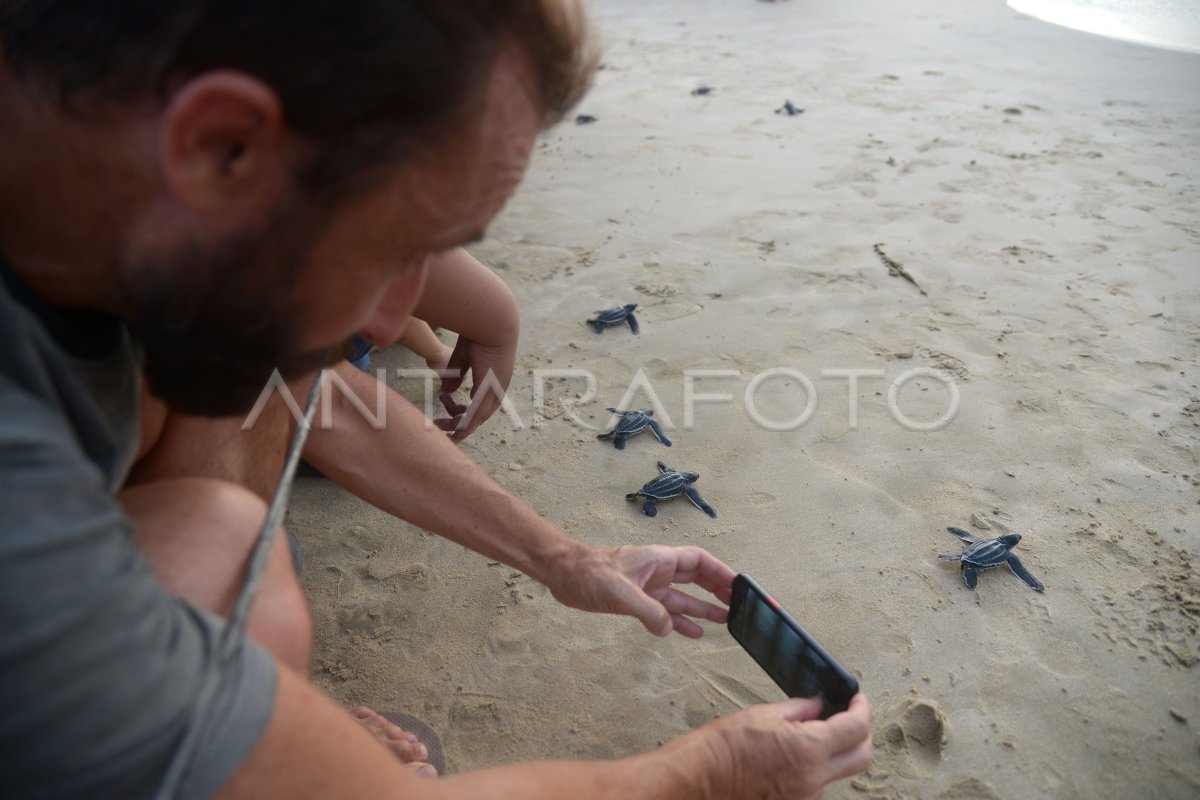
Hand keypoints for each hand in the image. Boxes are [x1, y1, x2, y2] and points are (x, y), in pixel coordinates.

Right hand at [436, 334, 515, 442]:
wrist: (492, 321)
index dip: (462, 408)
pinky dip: (466, 423)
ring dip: (458, 425)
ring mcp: (496, 389)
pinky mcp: (490, 388)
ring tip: (440, 427)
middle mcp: (498, 388)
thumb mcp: (463, 357)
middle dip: (458, 422)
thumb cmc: (479, 332)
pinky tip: (455, 430)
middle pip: (479, 415)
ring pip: (477, 417)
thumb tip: (447, 391)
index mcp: (495, 379)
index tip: (444, 399)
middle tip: (439, 424)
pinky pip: (477, 412)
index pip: (480, 402)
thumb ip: (456, 374)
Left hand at [547, 544, 735, 637]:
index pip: (699, 561)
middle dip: (718, 590)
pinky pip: (665, 612)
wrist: (564, 575)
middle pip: (697, 579)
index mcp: (659, 560)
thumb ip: (648, 611)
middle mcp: (658, 572)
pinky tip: (692, 633)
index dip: (720, 572)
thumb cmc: (590, 574)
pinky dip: (679, 622)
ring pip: (683, 598)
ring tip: (726, 621)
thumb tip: (667, 628)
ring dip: (703, 609)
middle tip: (738, 605)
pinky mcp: (637, 601)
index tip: (738, 585)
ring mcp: (649, 587)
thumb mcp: (621, 593)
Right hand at [694, 694, 872, 799]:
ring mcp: (806, 795)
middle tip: (851, 716)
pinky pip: (818, 784)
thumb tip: (819, 706)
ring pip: (840, 771)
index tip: (857, 699)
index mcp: (808, 749)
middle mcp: (813, 777)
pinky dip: (816, 767)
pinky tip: (795, 755)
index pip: (856, 728)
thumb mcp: (764, 714)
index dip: (862, 708)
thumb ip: (800, 709)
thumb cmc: (726, 746)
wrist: (703, 776)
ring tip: (811, 734)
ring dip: (836, 752)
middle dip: (863, 733)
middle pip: (862, 756)